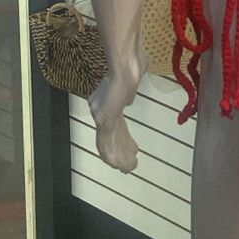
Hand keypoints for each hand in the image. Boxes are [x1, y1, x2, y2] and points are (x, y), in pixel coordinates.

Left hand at [88, 39, 147, 172]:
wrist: (126, 70)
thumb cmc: (132, 70)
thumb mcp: (132, 80)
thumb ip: (129, 92)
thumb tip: (131, 96)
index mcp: (111, 105)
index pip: (119, 127)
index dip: (125, 140)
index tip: (134, 149)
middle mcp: (103, 113)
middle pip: (115, 137)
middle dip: (123, 152)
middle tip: (131, 164)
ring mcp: (103, 118)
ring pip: (109, 144)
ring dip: (120, 158)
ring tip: (129, 168)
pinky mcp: (104, 122)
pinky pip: (104, 144)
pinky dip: (112, 156)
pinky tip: (117, 165)